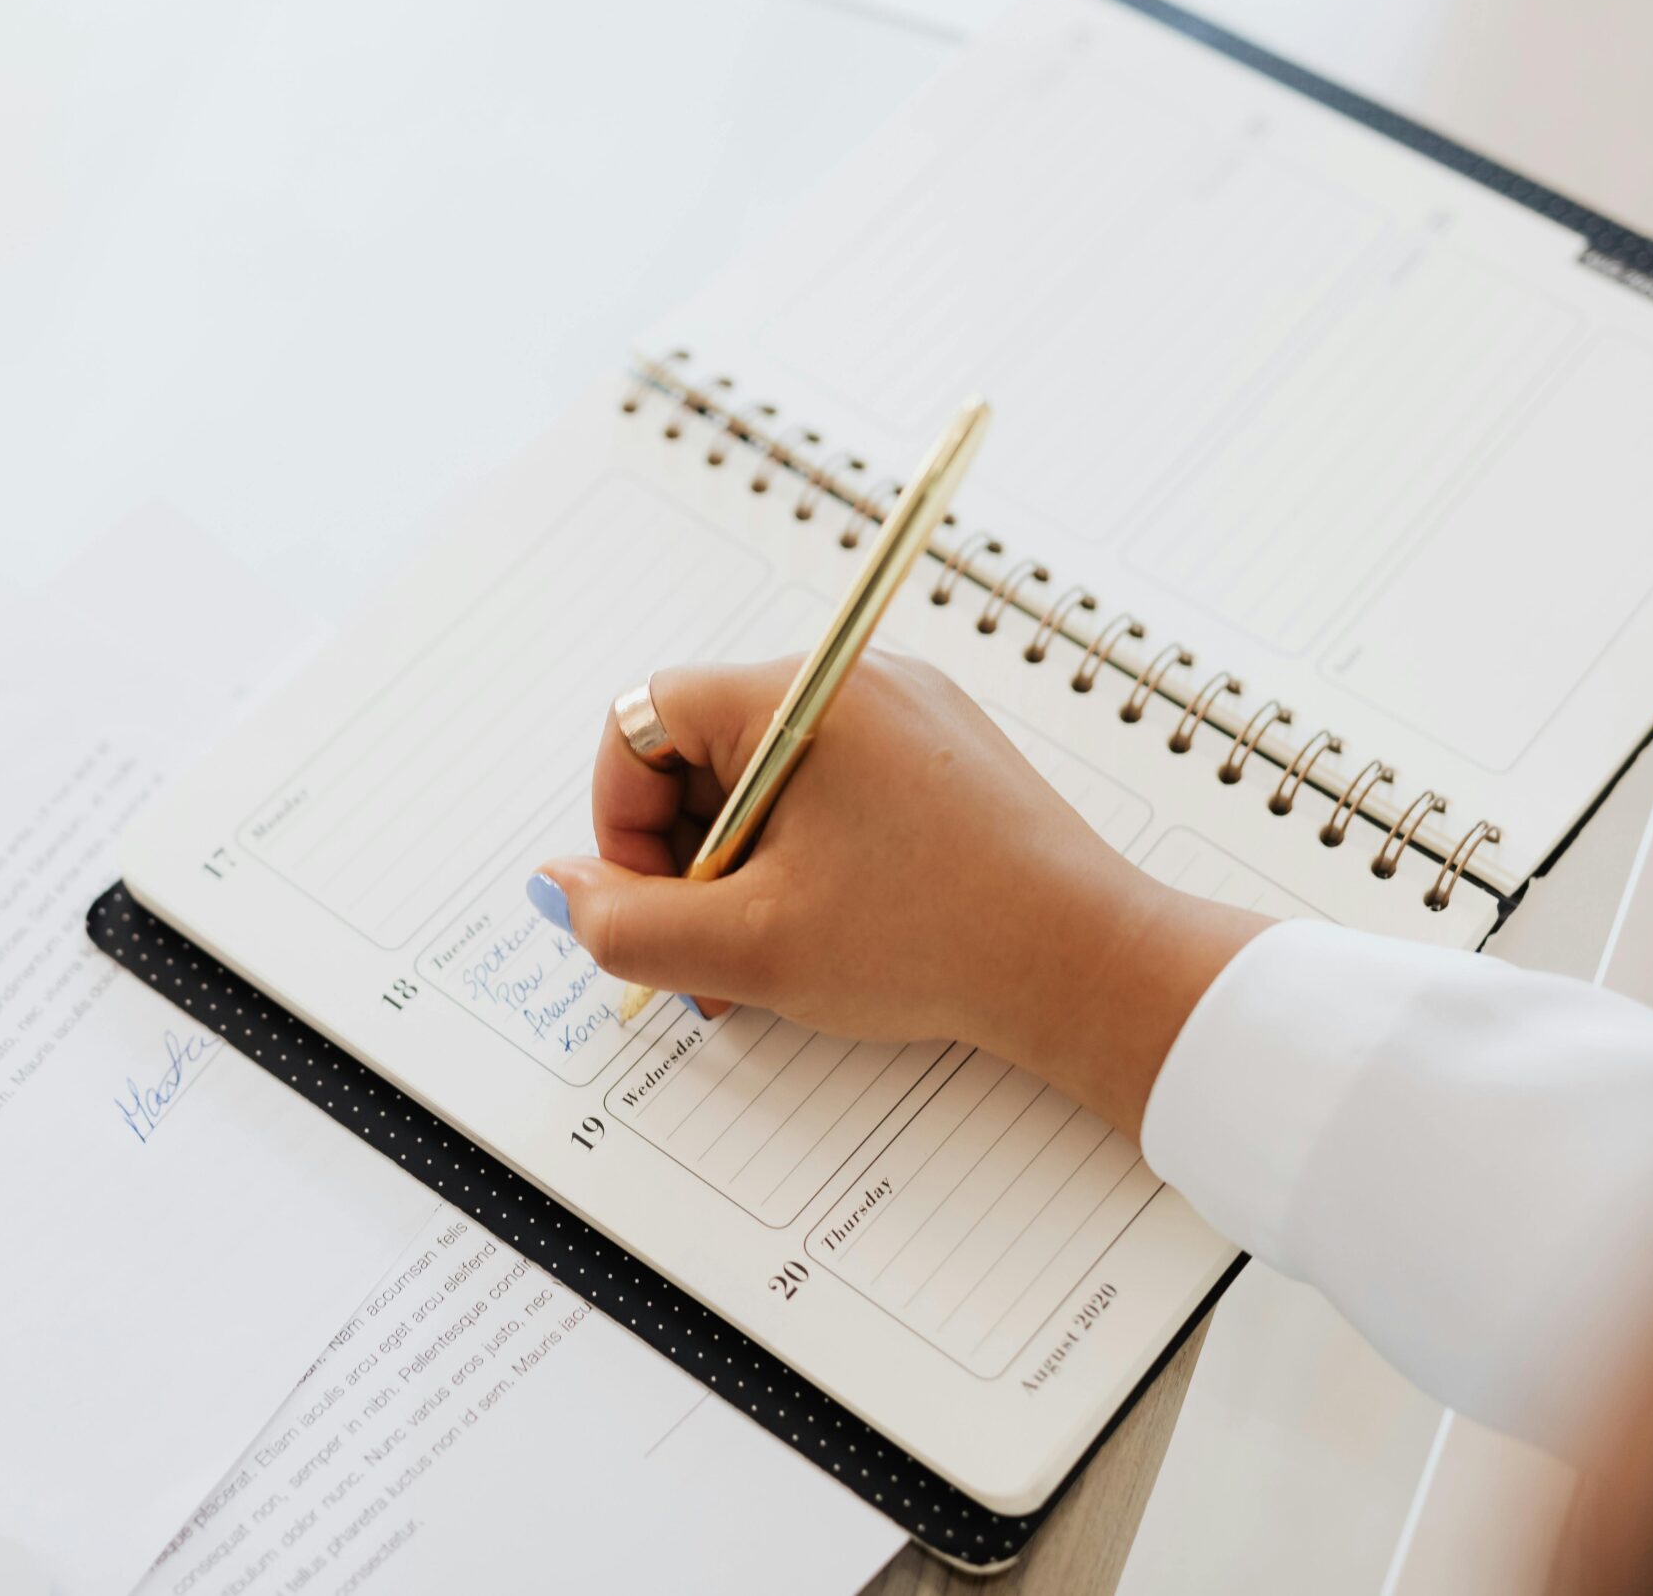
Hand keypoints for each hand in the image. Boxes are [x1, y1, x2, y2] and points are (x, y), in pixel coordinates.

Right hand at [529, 652, 1267, 1140]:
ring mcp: (907, 715)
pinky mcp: (943, 759)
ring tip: (774, 953)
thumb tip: (559, 888)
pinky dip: (805, 857)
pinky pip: (832, 791)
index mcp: (797, 695)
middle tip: (712, 950)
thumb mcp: (750, 947)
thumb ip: (627, 923)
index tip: (651, 903)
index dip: (621, 819)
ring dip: (741, 867)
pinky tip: (832, 932)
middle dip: (684, 857)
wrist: (1093, 971)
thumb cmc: (936, 942)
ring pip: (765, 779)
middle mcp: (852, 681)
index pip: (643, 720)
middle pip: (702, 750)